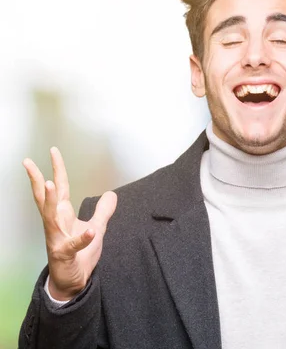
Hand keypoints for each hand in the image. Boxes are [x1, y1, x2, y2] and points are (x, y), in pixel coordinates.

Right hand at [23, 147, 116, 300]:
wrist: (74, 280)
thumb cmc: (80, 254)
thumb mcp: (96, 227)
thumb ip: (103, 211)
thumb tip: (111, 194)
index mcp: (63, 215)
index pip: (59, 188)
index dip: (57, 169)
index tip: (53, 151)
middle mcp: (56, 224)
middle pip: (45, 198)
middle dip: (38, 180)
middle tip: (29, 162)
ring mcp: (57, 239)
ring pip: (50, 217)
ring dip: (50, 201)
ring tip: (51, 184)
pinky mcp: (64, 254)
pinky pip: (73, 245)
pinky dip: (82, 238)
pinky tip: (89, 231)